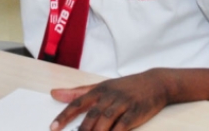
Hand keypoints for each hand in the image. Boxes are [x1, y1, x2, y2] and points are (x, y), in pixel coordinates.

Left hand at [51, 70, 171, 130]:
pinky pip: (122, 125)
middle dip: (81, 130)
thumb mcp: (102, 85)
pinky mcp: (136, 112)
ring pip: (105, 120)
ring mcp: (123, 103)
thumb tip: (54, 93)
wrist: (156, 83)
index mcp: (99, 89)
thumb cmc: (126, 86)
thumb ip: (78, 92)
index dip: (64, 116)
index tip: (53, 128)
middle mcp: (110, 95)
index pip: (77, 103)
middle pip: (91, 115)